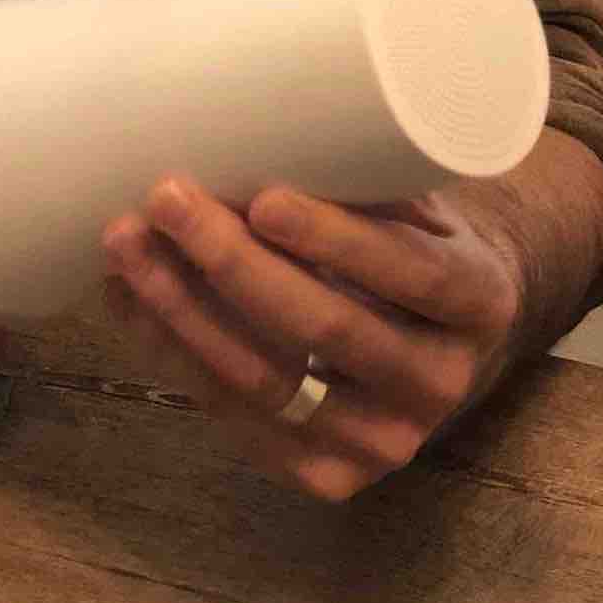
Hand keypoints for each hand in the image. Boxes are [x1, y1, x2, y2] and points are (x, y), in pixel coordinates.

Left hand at [100, 175, 523, 500]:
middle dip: (231, 261)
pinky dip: (172, 352)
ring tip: (125, 244)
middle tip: (165, 200)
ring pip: (267, 380)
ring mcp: (383, 442)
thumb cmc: (403, 236)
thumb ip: (355, 178)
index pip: (408, 271)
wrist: (435, 330)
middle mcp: (439, 382)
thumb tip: (252, 128)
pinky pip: (235, 417)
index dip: (333, 238)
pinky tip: (128, 298)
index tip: (263, 197)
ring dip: (181, 309)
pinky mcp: (324, 474)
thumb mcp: (408, 201)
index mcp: (477, 300)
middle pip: (324, 327)